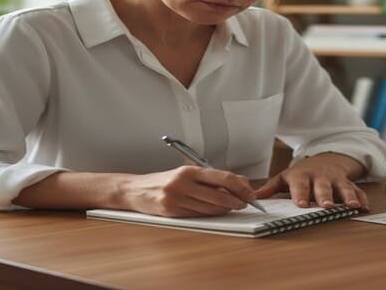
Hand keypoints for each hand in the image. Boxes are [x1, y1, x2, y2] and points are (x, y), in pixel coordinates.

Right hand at [113, 166, 256, 216]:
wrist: (135, 190)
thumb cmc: (163, 181)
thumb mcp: (186, 173)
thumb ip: (211, 178)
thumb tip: (238, 182)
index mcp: (189, 170)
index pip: (222, 177)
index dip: (240, 186)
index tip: (249, 192)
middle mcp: (183, 182)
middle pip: (219, 194)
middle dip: (237, 201)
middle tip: (246, 203)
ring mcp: (177, 198)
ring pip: (210, 208)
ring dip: (225, 209)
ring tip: (233, 207)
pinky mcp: (172, 211)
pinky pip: (198, 215)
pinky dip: (211, 214)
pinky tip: (216, 211)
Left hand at [254, 153, 368, 209]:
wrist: (326, 158)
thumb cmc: (303, 173)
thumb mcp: (285, 177)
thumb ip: (270, 188)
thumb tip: (252, 197)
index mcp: (302, 176)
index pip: (300, 185)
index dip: (301, 194)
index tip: (302, 204)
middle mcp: (320, 177)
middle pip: (323, 187)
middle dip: (325, 196)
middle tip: (326, 206)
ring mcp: (336, 180)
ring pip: (343, 188)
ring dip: (347, 197)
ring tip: (352, 206)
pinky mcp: (348, 183)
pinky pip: (357, 191)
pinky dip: (362, 199)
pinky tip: (364, 208)